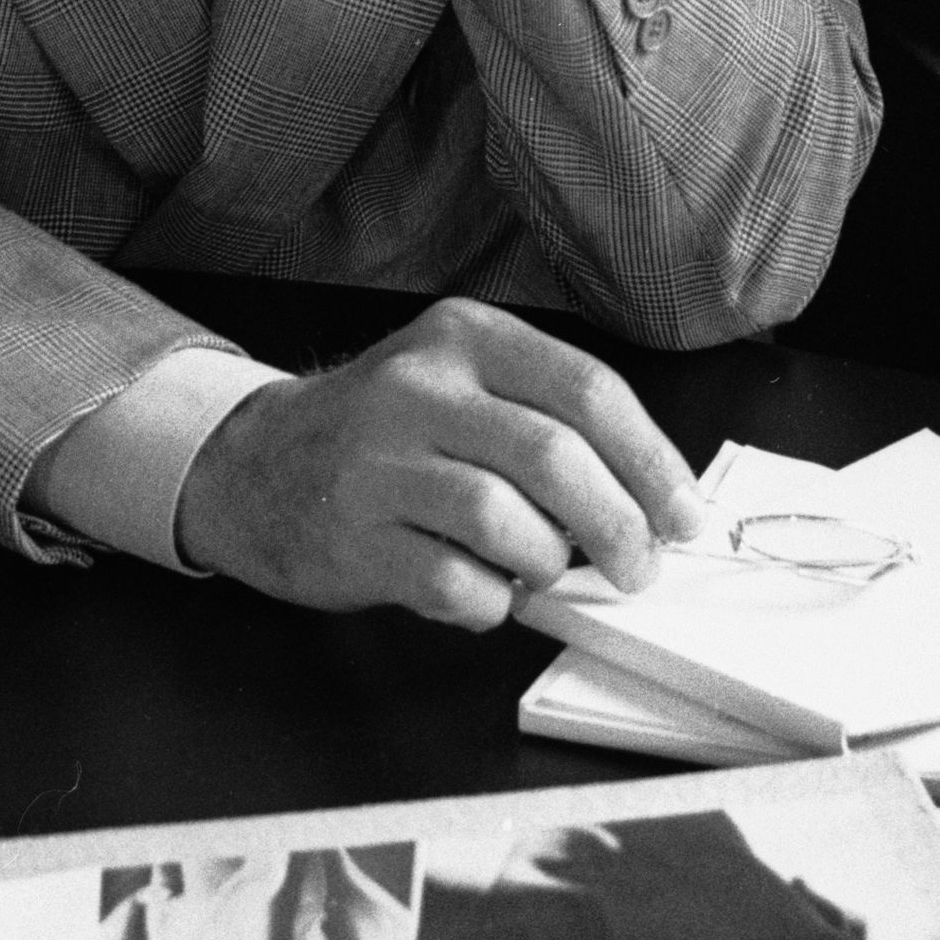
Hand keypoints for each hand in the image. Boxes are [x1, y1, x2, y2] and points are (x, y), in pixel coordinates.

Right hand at [173, 298, 704, 627]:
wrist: (254, 464)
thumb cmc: (387, 433)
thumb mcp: (461, 386)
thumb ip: (547, 421)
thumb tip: (652, 499)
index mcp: (465, 337)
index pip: (588, 391)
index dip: (652, 461)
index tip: (685, 516)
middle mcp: (420, 387)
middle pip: (554, 456)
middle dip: (618, 525)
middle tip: (636, 566)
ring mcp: (379, 462)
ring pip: (506, 520)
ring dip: (547, 563)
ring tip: (541, 569)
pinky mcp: (353, 536)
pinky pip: (454, 583)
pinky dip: (491, 602)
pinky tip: (483, 589)